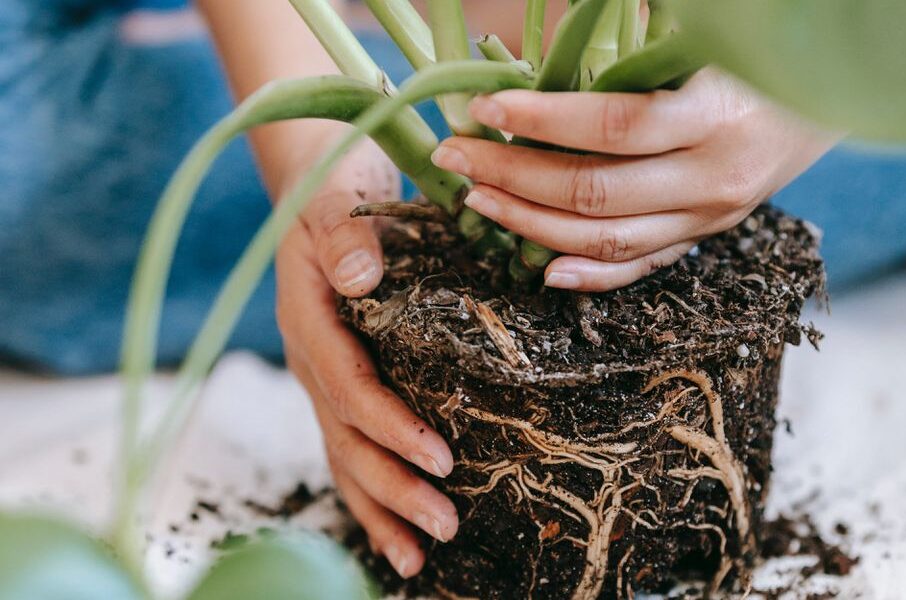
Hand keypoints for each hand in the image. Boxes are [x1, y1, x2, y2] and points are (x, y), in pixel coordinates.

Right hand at [274, 138, 457, 577]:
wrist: (316, 186)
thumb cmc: (334, 188)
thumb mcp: (337, 199)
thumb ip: (344, 235)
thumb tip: (360, 278)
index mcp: (311, 320)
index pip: (349, 386)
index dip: (391, 426)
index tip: (440, 457)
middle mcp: (312, 358)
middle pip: (347, 438)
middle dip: (393, 487)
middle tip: (445, 525)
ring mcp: (322, 375)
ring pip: (345, 454)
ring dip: (381, 506)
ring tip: (418, 556)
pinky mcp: (340, 380)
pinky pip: (351, 443)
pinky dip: (373, 489)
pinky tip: (400, 529)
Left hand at [430, 68, 837, 291]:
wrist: (828, 96)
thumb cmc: (756, 54)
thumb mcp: (707, 37)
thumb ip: (640, 40)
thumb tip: (567, 28)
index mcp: (717, 115)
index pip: (613, 125)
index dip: (541, 117)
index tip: (484, 106)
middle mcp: (714, 177)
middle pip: (594, 189)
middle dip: (512, 173)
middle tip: (456, 156)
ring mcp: (710, 217)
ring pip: (606, 237)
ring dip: (531, 222)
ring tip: (478, 199)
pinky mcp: (703, 238)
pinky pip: (641, 268)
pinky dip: (590, 274)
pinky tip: (542, 268)